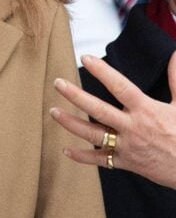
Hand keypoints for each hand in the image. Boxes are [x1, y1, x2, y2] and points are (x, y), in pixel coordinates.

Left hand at [50, 51, 175, 188]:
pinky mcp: (126, 163)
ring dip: (71, 123)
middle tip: (57, 83)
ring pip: (92, 134)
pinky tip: (66, 150)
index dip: (102, 72)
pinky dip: (82, 156)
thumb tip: (175, 55)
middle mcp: (133, 127)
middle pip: (98, 109)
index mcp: (147, 110)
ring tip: (53, 112)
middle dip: (75, 96)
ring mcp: (127, 146)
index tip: (85, 58)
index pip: (120, 86)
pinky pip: (100, 160)